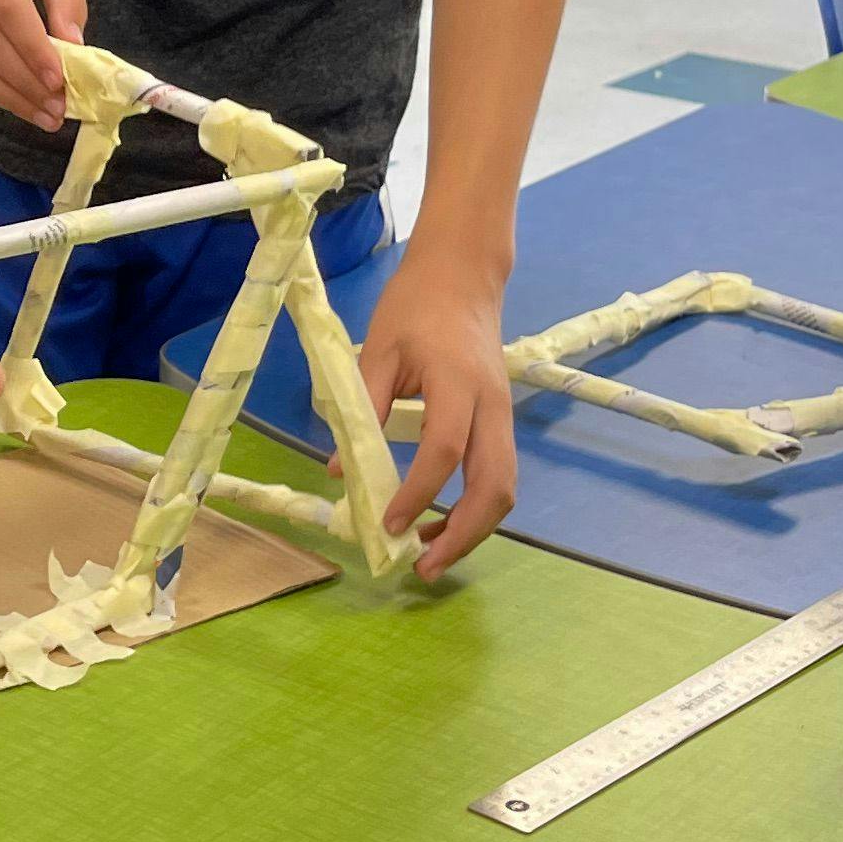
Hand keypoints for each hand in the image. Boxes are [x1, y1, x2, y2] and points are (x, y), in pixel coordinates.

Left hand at [358, 248, 517, 579]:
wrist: (463, 276)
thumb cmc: (416, 306)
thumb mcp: (377, 350)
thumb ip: (361, 408)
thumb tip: (338, 469)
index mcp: (458, 382)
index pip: (444, 448)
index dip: (419, 491)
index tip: (389, 524)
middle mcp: (491, 406)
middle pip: (495, 485)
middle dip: (463, 534)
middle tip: (422, 566)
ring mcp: (502, 416)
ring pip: (504, 488)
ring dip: (472, 529)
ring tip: (430, 556)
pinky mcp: (499, 423)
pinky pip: (497, 475)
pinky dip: (474, 508)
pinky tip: (439, 522)